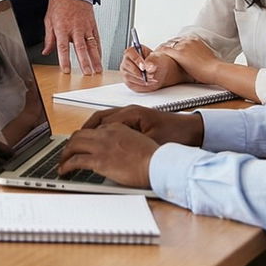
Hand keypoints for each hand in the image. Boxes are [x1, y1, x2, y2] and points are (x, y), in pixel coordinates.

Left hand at [42, 0, 101, 74]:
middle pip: (80, 48)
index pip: (63, 48)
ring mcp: (85, 27)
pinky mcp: (92, 25)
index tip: (66, 70)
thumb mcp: (48, 21)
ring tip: (98, 69)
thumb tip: (46, 51)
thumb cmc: (59, 5)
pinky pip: (97, 39)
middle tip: (87, 73)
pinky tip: (100, 57)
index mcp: (62, 28)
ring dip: (95, 59)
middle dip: (84, 62)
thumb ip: (49, 38)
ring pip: (91, 45)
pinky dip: (99, 49)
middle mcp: (75, 29)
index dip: (64, 60)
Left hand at [57, 125, 158, 187]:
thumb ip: (125, 140)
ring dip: (65, 153)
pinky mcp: (99, 161)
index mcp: (117, 127)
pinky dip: (66, 165)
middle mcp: (106, 134)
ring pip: (74, 144)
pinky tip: (63, 170)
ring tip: (62, 162)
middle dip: (70, 143)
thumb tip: (119, 150)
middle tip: (67, 152)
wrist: (158, 164)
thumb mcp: (139, 141)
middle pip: (79, 134)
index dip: (85, 138)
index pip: (94, 130)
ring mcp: (101, 147)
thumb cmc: (154, 157)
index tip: (81, 145)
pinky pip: (75, 161)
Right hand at [80, 105, 204, 147]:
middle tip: (71, 145)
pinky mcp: (136, 120)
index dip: (87, 135)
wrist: (193, 130)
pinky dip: (102, 131)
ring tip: (80, 143)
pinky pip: (113, 123)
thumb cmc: (176, 135)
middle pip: (98, 118)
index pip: (101, 122)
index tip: (76, 146)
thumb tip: (110, 154)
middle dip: (84, 131)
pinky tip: (100, 142)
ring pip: (104, 119)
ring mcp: (132, 115)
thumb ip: (130, 146)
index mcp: (131, 114)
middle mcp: (129, 111)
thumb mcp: (152, 144)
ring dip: (92, 130)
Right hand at [121, 44, 162, 90]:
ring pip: (129, 77)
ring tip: (152, 79)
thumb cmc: (156, 61)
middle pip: (129, 67)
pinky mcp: (127, 80)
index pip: (130, 53)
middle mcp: (126, 60)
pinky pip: (131, 84)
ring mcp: (125, 70)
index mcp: (132, 51)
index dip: (137, 61)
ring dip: (142, 80)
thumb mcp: (158, 58)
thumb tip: (149, 66)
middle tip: (151, 75)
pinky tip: (148, 82)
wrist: (158, 70)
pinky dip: (141, 84)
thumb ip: (153, 60)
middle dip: (141, 73)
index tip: (144, 67)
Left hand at [155, 36, 218, 83]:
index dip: (172, 47)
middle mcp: (188, 40)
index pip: (178, 41)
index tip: (168, 51)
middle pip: (171, 42)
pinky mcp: (179, 53)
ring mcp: (183, 45)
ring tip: (155, 57)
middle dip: (165, 48)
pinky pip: (164, 51)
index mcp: (194, 40)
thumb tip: (195, 61)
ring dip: (161, 51)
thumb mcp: (205, 56)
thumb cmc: (212, 67)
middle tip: (159, 54)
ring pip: (166, 46)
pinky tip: (154, 60)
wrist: (215, 69)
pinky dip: (158, 55)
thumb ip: (197, 55)